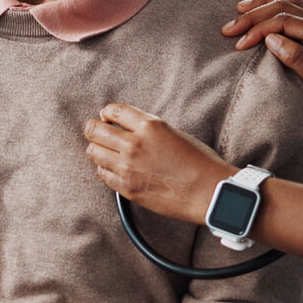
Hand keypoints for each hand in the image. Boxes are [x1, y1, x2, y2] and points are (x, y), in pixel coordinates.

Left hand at [85, 103, 233, 224]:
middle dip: (94, 129)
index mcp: (149, 126)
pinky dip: (106, 170)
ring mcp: (128, 167)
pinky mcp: (127, 188)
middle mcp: (134, 144)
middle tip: (99, 133)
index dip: (107, 113)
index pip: (113, 111)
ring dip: (98, 150)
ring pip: (93, 152)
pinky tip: (116, 170)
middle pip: (94, 130)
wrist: (209, 192)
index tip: (107, 118)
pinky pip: (102, 174)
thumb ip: (147, 128)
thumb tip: (125, 128)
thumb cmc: (198, 162)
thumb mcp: (172, 133)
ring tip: (108, 153)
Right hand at [223, 0, 302, 131]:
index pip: (284, 21)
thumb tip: (270, 38)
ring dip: (263, 6)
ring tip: (239, 10)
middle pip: (284, 7)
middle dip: (254, 15)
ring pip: (289, 5)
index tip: (238, 44)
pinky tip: (260, 14)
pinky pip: (293, 14)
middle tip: (228, 28)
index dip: (258, 29)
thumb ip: (296, 59)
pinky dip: (273, 11)